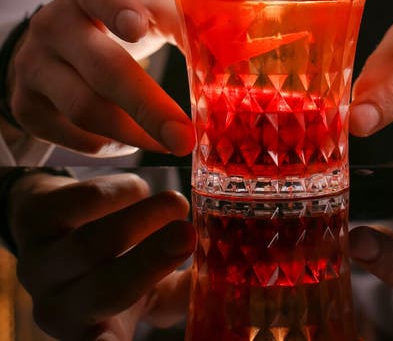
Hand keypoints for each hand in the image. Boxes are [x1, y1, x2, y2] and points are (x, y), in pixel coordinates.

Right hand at [6, 0, 193, 155]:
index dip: (117, 7)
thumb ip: (180, 17)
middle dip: (148, 106)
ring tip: (170, 143)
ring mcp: (33, 64)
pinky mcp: (26, 104)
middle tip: (184, 136)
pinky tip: (133, 141)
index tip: (139, 28)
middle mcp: (53, 23)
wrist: (56, 50)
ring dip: (134, 133)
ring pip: (84, 108)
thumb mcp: (145, 10)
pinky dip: (109, 145)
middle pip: (101, 67)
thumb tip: (228, 39)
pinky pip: (71, 135)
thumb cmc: (115, 26)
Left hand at [8, 170, 195, 340]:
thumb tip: (238, 281)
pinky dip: (120, 192)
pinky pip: (80, 203)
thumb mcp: (145, 290)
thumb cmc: (110, 264)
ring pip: (91, 245)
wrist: (55, 223)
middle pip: (107, 289)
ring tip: (175, 204)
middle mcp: (58, 308)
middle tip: (190, 232)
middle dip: (152, 259)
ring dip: (141, 219)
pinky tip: (138, 189)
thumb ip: (180, 291)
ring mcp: (40, 264)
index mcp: (91, 335)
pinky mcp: (33, 222)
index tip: (127, 340)